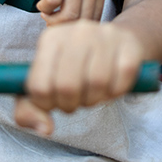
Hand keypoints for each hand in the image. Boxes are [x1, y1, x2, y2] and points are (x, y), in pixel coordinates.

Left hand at [14, 20, 144, 135]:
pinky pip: (120, 83)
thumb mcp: (51, 77)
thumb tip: (45, 129)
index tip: (55, 102)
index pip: (39, 86)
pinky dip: (115, 93)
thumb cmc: (79, 65)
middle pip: (67, 87)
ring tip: (93, 93)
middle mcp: (76, 32)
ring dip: (94, 100)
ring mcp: (104, 36)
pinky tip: (111, 85)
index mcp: (51, 38)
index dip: (47, 105)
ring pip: (96, 84)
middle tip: (76, 101)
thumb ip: (32, 106)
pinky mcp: (129, 46)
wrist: (120, 39)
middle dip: (71, 105)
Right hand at [32, 0, 106, 24]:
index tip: (62, 26)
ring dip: (53, 20)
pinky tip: (41, 4)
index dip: (76, 29)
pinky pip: (53, 1)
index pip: (94, 20)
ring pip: (68, 14)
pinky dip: (44, 8)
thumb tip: (74, 24)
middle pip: (81, 20)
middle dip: (63, 28)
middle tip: (50, 23)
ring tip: (45, 13)